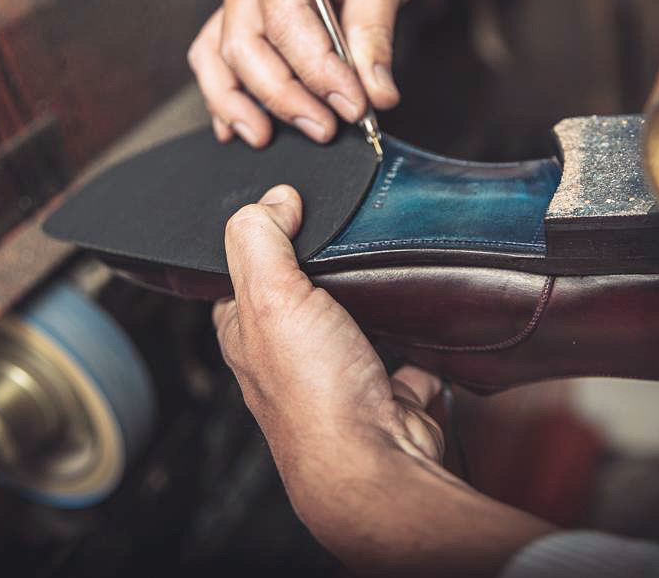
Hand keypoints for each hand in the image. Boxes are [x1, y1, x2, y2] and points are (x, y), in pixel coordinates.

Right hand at [188, 0, 441, 146]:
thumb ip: (374, 36)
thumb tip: (374, 95)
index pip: (287, 23)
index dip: (318, 73)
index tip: (353, 106)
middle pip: (246, 46)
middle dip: (284, 97)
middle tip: (325, 128)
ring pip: (223, 56)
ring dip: (243, 102)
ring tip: (266, 138)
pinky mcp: (247, 12)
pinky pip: (219, 55)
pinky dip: (226, 92)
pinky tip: (237, 125)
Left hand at [212, 184, 444, 469]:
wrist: (377, 460)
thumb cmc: (316, 394)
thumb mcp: (271, 296)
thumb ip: (261, 238)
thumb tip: (272, 198)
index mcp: (246, 335)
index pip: (236, 277)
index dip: (256, 240)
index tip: (283, 206)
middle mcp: (286, 359)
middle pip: (297, 299)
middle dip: (319, 268)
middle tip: (343, 230)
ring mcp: (335, 378)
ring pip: (349, 325)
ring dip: (366, 301)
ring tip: (383, 263)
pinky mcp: (383, 394)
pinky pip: (401, 359)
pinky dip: (413, 344)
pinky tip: (422, 320)